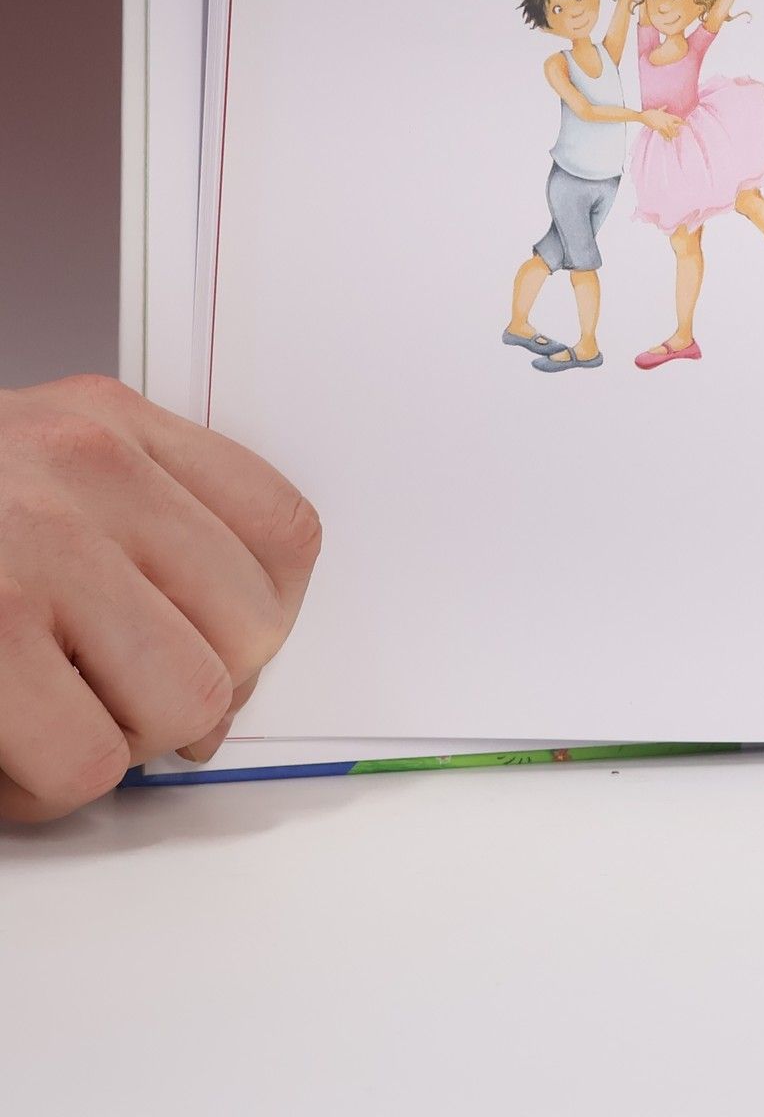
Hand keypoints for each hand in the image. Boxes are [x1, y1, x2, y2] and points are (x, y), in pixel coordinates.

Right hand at [0, 376, 320, 822]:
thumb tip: (225, 683)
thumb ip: (141, 532)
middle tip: (113, 701)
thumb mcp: (32, 465)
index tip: (221, 656)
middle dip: (190, 697)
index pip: (283, 535)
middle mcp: (84, 472)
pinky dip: (44, 788)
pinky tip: (0, 753)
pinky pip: (84, 763)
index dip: (265, 624)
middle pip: (248, 635)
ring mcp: (28, 554)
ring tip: (45, 724)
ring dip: (119, 743)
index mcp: (110, 426)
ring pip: (182, 706)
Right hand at [639, 109, 683, 137]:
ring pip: (671, 131)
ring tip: (674, 137)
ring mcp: (663, 124)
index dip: (684, 123)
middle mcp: (667, 120)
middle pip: (676, 127)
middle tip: (679, 134)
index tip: (688, 125)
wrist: (643, 116)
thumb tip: (665, 106)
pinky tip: (668, 140)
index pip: (678, 119)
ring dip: (673, 135)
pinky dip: (666, 137)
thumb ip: (663, 109)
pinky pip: (664, 134)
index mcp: (668, 116)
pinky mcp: (658, 128)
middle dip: (678, 131)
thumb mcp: (658, 110)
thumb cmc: (650, 112)